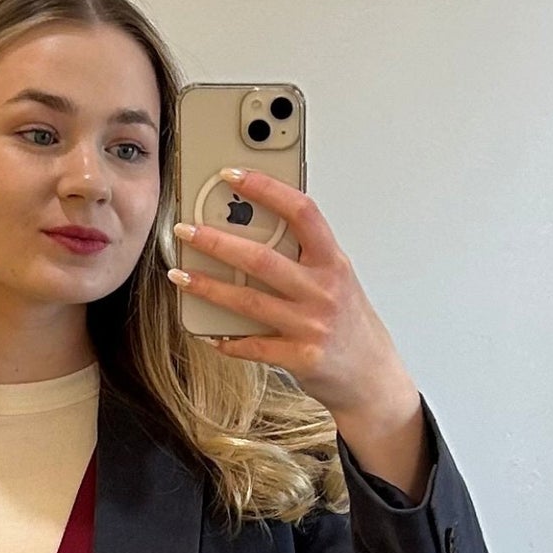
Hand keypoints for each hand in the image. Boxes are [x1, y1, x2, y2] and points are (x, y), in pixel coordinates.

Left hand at [168, 166, 417, 423]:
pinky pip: (253, 346)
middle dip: (217, 242)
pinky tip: (208, 333)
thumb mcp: (337, 280)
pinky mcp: (300, 357)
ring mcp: (312, 325)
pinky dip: (228, 341)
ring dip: (209, 288)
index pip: (302, 212)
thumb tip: (254, 231)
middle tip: (185, 231)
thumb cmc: (350, 325)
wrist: (372, 377)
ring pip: (249, 301)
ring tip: (180, 275)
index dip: (267, 189)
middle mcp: (324, 290)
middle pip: (262, 258)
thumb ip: (305, 257)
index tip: (232, 175)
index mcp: (333, 262)